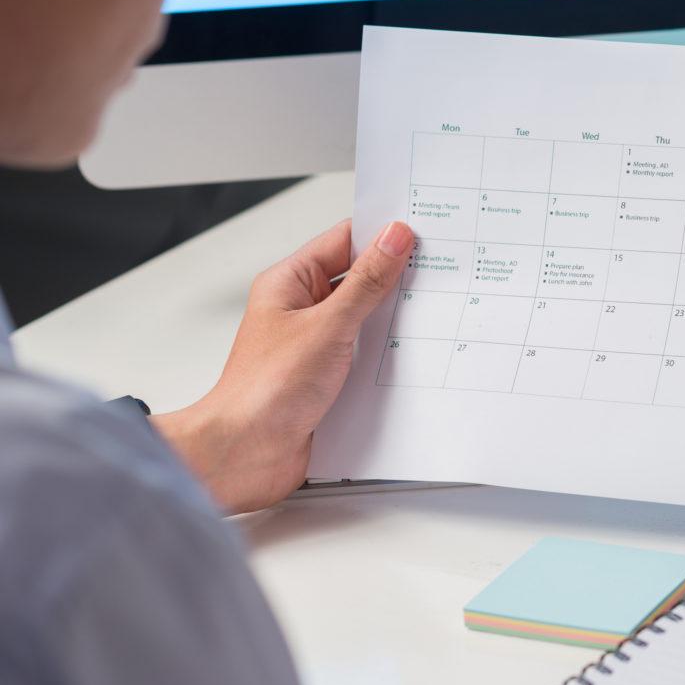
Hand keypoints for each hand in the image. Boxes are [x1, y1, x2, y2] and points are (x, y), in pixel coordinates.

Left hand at [152, 219, 411, 514]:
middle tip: (439, 271)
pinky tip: (415, 355)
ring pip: (368, 318)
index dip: (382, 233)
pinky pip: (369, 354)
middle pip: (360, 278)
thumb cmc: (263, 391)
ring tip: (432, 310)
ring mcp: (317, 344)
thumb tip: (394, 239)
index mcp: (290, 283)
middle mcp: (302, 310)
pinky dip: (392, 354)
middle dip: (397, 277)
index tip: (422, 231)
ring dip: (396, 319)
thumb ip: (366, 282)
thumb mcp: (327, 325)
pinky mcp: (331, 377)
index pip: (344, 240)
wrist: (245, 454)